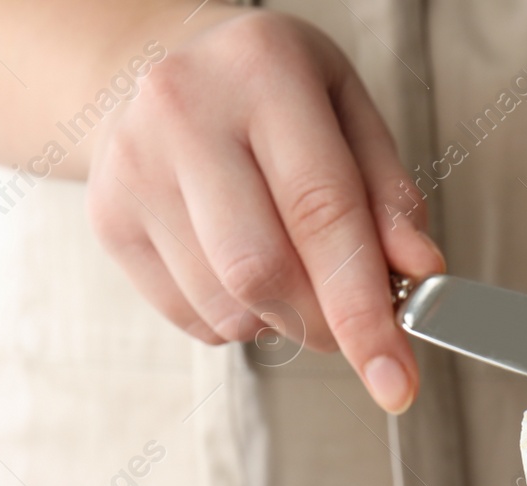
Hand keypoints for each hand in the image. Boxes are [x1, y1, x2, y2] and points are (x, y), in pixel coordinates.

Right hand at [84, 11, 442, 411]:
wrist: (154, 66)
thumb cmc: (268, 94)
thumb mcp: (347, 112)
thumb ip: (387, 194)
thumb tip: (419, 274)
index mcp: (262, 69)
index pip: (322, 213)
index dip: (364, 309)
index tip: (396, 379)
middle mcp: (184, 111)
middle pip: (262, 272)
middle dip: (323, 324)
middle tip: (352, 328)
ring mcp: (134, 167)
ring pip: (226, 306)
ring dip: (280, 321)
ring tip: (289, 269)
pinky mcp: (107, 217)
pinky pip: (192, 317)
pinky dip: (237, 318)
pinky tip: (238, 267)